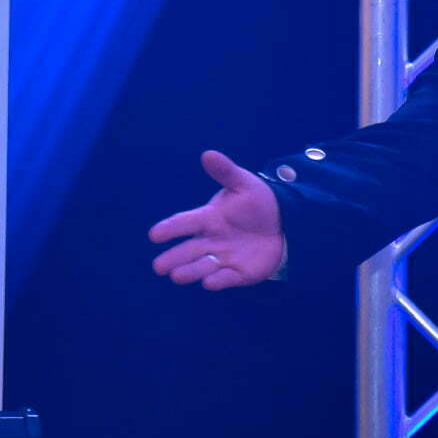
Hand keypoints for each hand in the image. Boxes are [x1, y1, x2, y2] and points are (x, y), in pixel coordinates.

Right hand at [149, 150, 285, 290]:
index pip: (185, 222)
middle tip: (158, 267)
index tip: (154, 235)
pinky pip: (227, 278)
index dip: (170, 229)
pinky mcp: (240, 273)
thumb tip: (208, 154)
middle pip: (189, 250)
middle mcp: (212, 240)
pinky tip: (209, 283)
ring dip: (190, 271)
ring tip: (176, 276)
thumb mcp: (243, 184)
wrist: (283, 222)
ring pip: (203, 266)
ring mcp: (225, 258)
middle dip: (173, 258)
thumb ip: (225, 172)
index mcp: (209, 218)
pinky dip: (218, 280)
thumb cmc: (256, 201)